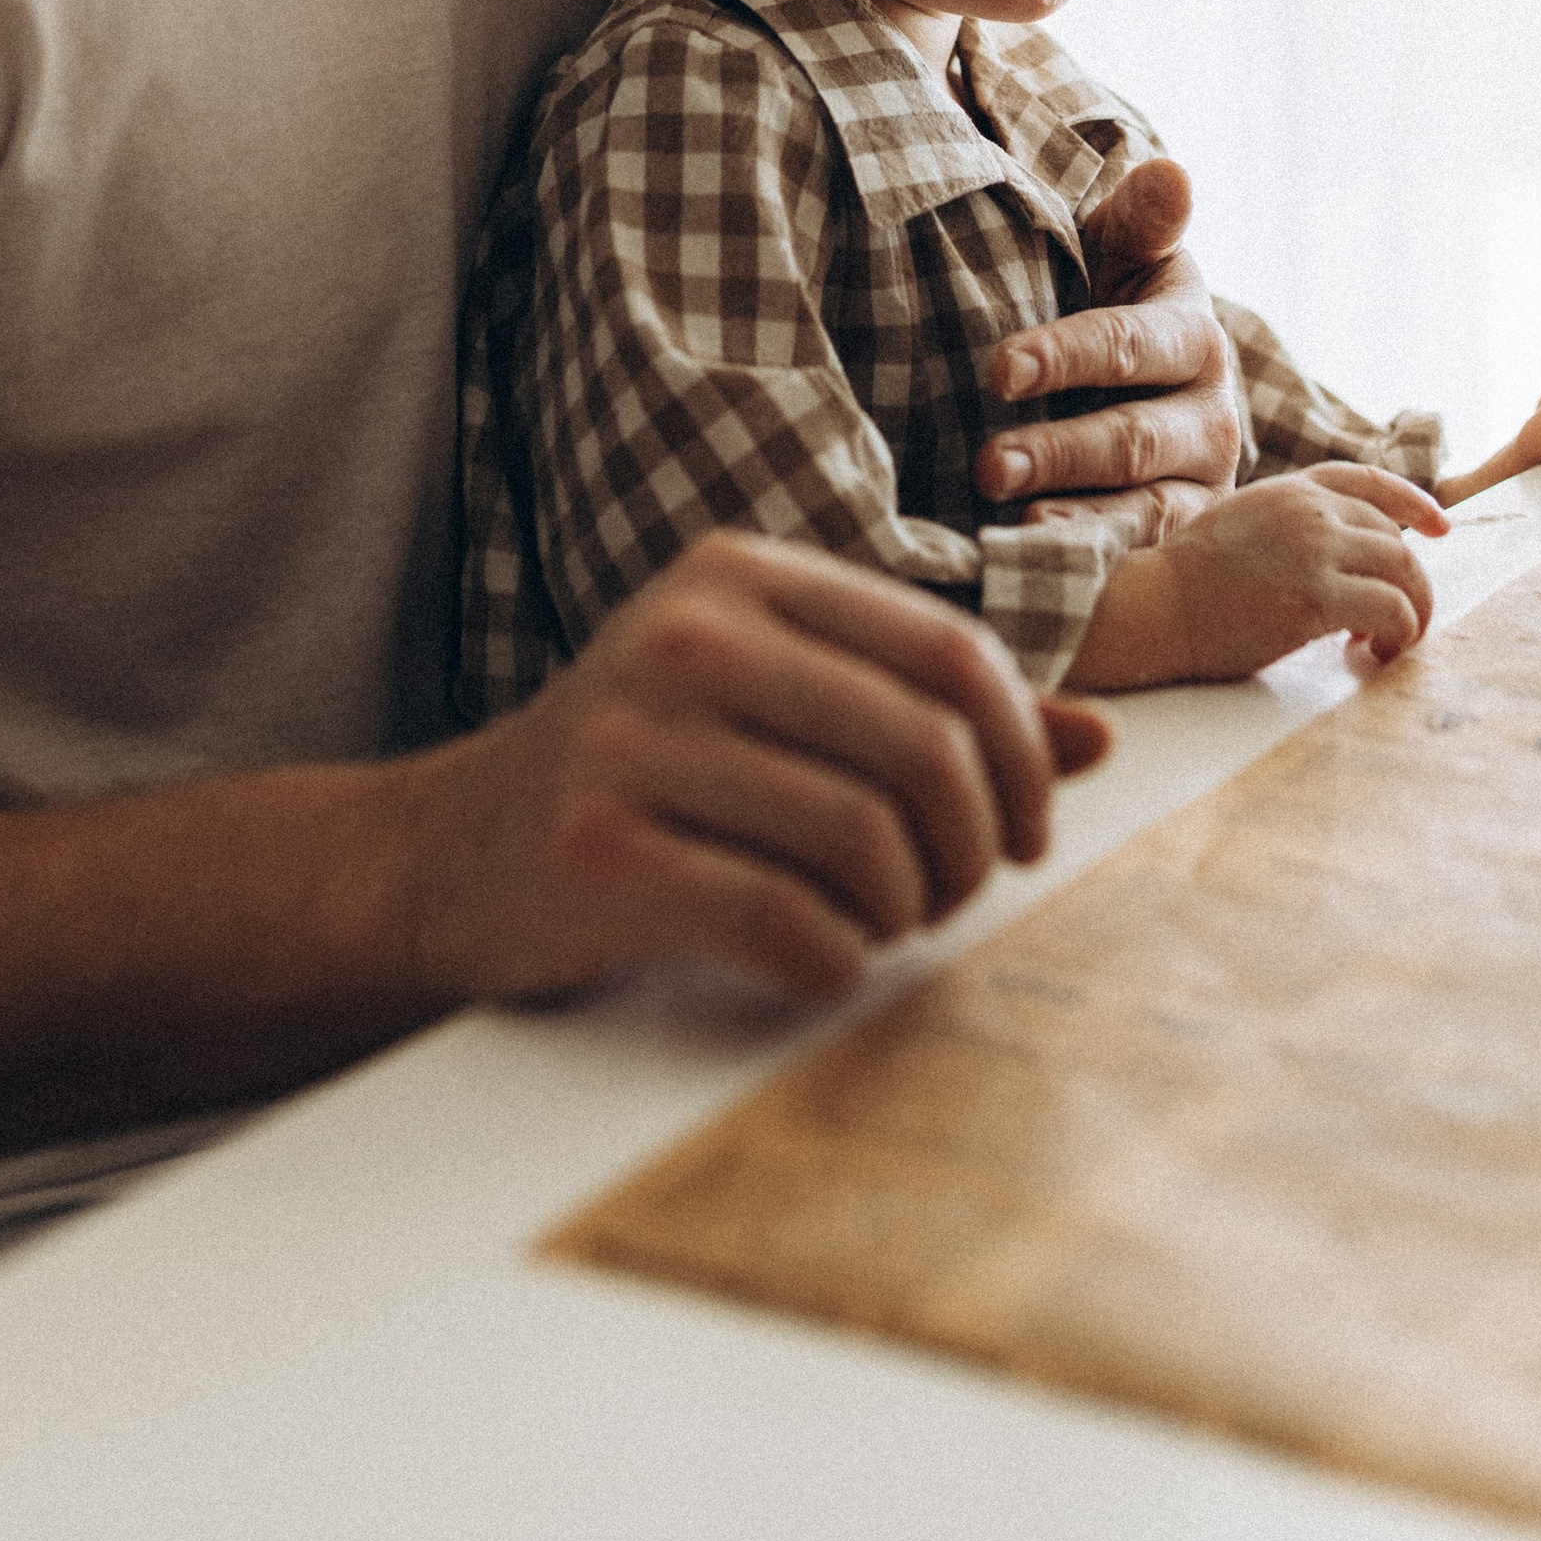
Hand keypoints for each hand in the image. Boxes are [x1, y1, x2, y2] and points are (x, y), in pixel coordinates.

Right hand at [407, 535, 1111, 1005]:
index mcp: (742, 578)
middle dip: (975, 847)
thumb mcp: (776, 705)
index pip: (950, 654)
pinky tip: (821, 961)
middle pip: (923, 746)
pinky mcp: (595, 851)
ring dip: (906, 909)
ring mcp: (630, 740)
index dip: (1021, 756)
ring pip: (864, 838)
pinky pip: (783, 920)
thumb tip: (1096, 741)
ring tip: (882, 925)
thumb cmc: (644, 776)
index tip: (1026, 832)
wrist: (444, 853)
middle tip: (954, 896)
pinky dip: (835, 962)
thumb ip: (923, 711)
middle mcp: (686, 636)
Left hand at [974, 157, 1239, 543]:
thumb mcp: (1125, 254)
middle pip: (1133, 438)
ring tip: (1010, 526)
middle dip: (1059, 451)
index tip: (1000, 368)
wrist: (1138, 379)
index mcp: (1193, 335)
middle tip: (987, 464)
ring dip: (1075, 520)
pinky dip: (1094, 563)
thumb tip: (1171, 173)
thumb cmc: (1112, 302)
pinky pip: (1143, 557)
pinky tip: (1038, 566)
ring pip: (1144, 510)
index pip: (1128, 346)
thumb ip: (1141, 219)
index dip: (1065, 355)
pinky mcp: (1183, 539)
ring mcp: (1204, 486)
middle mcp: (1212, 416)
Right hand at [1063, 463, 1443, 691]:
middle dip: (1409, 581)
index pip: (1368, 481)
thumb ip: (1289, 525)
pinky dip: (1399, 634)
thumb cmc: (1189, 582)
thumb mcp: (1243, 524)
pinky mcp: (1316, 597)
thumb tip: (1337, 552)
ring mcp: (1315, 550)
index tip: (1439, 527)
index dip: (1413, 503)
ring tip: (1389, 643)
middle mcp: (1309, 511)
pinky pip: (1391, 610)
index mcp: (1290, 490)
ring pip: (1404, 570)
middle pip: (1394, 536)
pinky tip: (1372, 653)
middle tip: (1397, 622)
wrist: (1156, 609)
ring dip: (1412, 610)